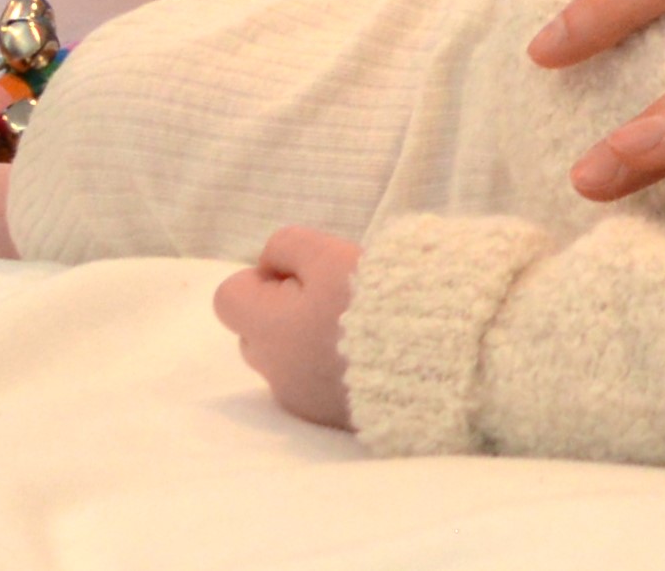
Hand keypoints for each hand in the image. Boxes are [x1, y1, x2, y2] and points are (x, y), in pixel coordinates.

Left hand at [213, 225, 359, 430]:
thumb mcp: (331, 254)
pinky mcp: (331, 417)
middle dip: (283, 311)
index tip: (306, 275)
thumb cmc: (378, 301)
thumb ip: (289, 247)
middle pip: (255, 332)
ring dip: (305, 340)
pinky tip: (367, 354)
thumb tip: (270, 265)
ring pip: (285, 359)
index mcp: (269, 329)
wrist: (435, 360)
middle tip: (332, 298)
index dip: (263, 277)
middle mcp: (275, 371)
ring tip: (354, 327)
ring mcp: (302, 399)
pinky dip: (329, 367)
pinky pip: (313, 384)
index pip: (228, 298)